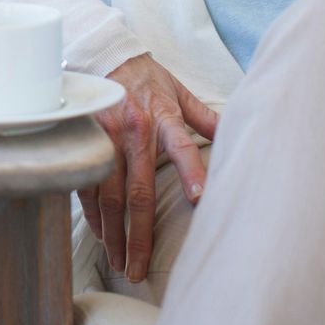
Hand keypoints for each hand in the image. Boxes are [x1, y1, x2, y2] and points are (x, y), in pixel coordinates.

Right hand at [79, 52, 218, 281]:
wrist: (102, 54)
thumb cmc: (146, 77)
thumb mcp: (179, 91)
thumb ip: (205, 117)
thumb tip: (239, 132)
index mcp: (161, 116)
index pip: (181, 146)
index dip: (191, 171)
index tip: (199, 199)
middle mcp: (132, 130)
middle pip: (136, 191)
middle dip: (138, 235)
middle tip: (140, 269)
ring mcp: (104, 138)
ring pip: (108, 196)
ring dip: (113, 233)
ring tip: (121, 262)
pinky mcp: (84, 143)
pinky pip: (88, 186)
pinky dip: (94, 214)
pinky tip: (101, 235)